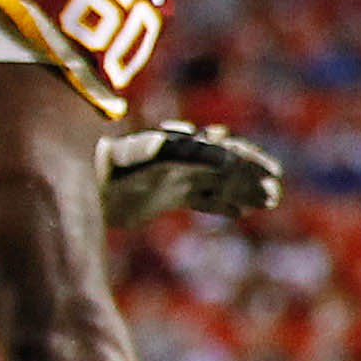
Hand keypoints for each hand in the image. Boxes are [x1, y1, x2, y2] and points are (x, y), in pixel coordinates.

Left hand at [99, 123, 283, 224]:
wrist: (86, 185)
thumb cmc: (116, 168)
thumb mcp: (151, 156)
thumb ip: (188, 155)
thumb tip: (227, 160)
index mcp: (185, 147)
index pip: (227, 151)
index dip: (251, 162)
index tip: (273, 174)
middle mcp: (185, 161)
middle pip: (228, 168)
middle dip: (252, 179)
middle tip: (275, 194)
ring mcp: (177, 178)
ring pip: (220, 184)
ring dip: (243, 191)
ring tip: (268, 202)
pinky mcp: (167, 195)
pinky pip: (202, 199)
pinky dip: (221, 205)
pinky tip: (239, 213)